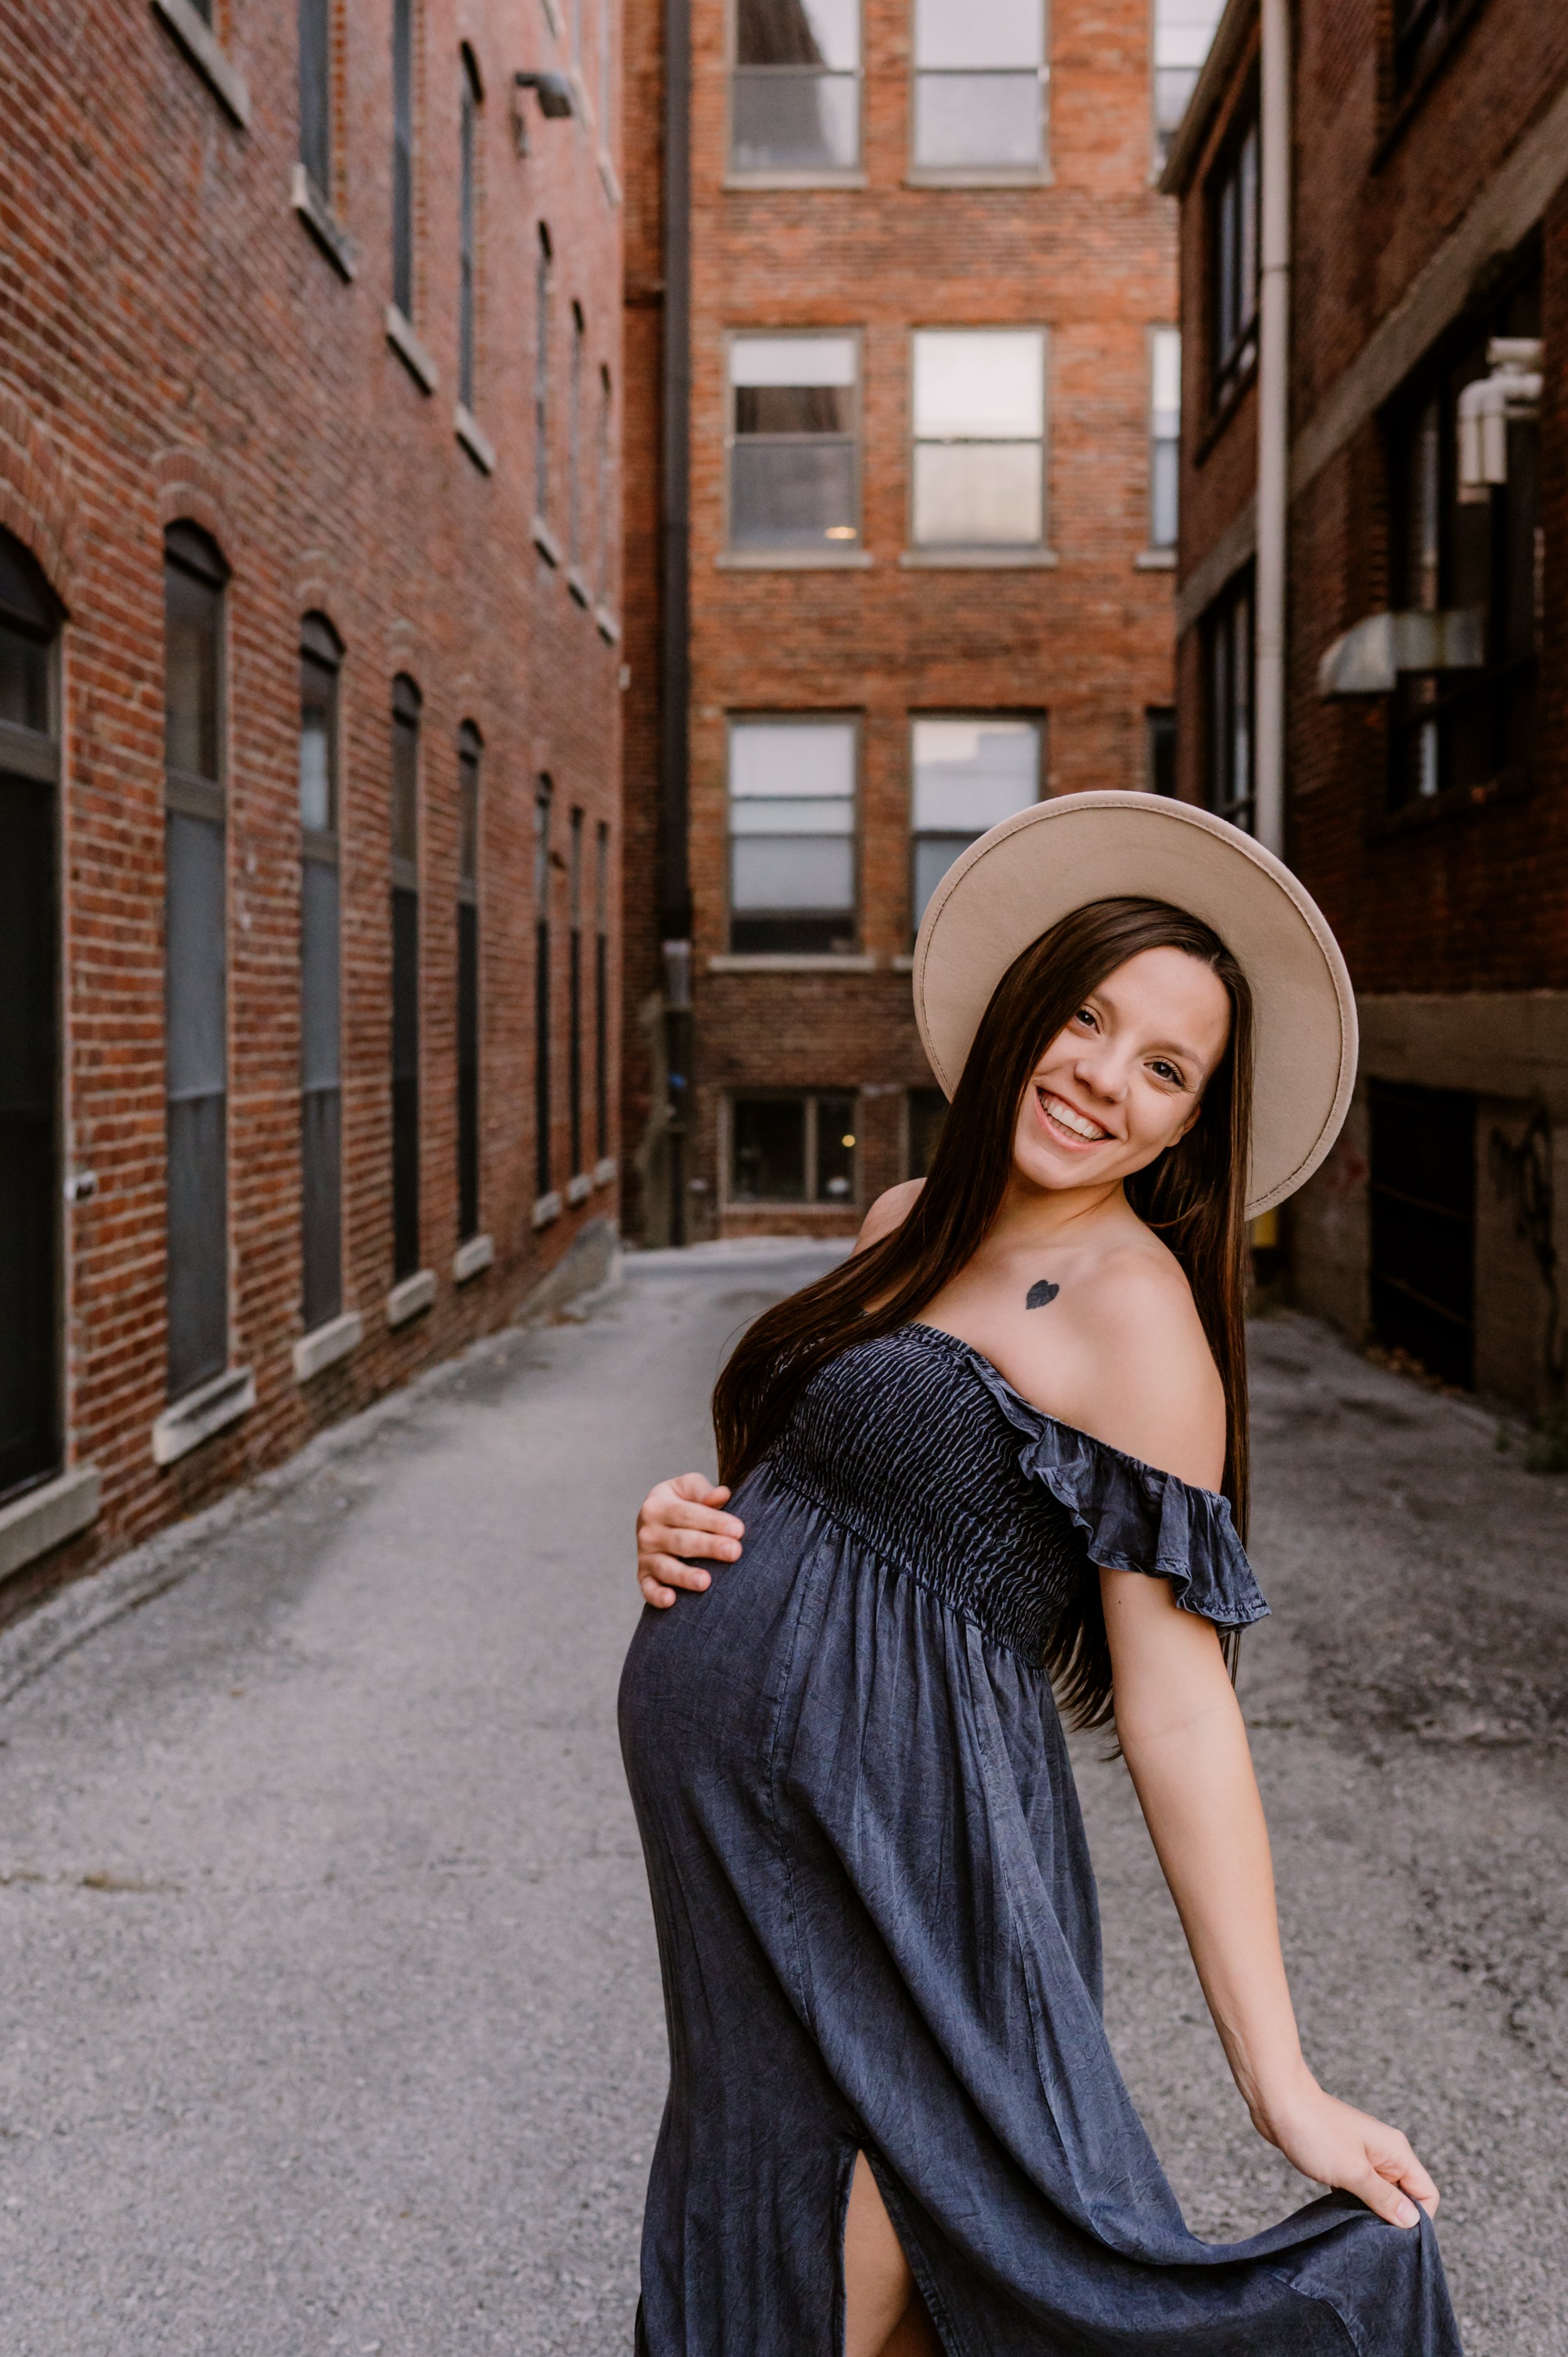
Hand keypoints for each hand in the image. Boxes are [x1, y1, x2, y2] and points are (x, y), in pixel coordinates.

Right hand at [636, 1475, 743, 1608]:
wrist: (656, 1518)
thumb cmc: (681, 1501)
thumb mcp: (688, 1487)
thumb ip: (703, 1491)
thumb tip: (721, 1495)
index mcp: (657, 1505)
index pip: (687, 1514)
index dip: (713, 1521)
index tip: (738, 1530)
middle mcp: (648, 1532)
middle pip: (681, 1541)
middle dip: (708, 1547)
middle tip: (734, 1552)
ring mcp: (645, 1556)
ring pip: (665, 1568)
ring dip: (685, 1576)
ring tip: (706, 1581)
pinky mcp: (644, 1576)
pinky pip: (648, 1589)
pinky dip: (657, 1596)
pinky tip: (671, 1600)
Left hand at [1255, 2075, 1438, 2228]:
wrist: (1277, 2102)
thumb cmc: (1315, 2131)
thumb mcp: (1353, 2171)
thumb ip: (1384, 2198)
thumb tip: (1412, 2222)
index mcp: (1396, 2152)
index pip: (1426, 2193)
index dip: (1419, 2219)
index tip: (1398, 2239)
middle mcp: (1384, 2153)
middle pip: (1404, 2197)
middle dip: (1393, 2219)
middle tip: (1373, 2239)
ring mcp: (1363, 2156)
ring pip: (1379, 2194)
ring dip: (1370, 2212)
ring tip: (1354, 2228)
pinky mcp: (1342, 2159)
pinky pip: (1358, 2189)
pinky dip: (1352, 2202)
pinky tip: (1339, 2214)